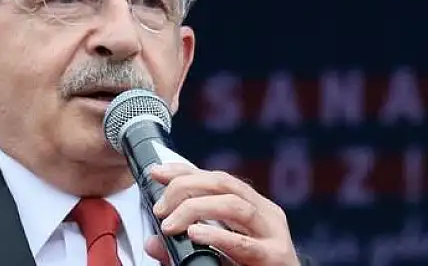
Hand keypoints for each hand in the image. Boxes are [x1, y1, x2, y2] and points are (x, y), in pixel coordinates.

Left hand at [143, 163, 299, 265]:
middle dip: (187, 187)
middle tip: (161, 208)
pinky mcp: (275, 258)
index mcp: (253, 207)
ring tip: (171, 223)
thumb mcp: (214, 254)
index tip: (157, 173)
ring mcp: (273, 234)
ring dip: (197, 208)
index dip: (185, 171)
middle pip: (225, 183)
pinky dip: (216, 236)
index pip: (217, 178)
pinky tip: (195, 234)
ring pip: (235, 205)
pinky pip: (244, 244)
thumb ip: (182, 248)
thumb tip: (152, 242)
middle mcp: (265, 214)